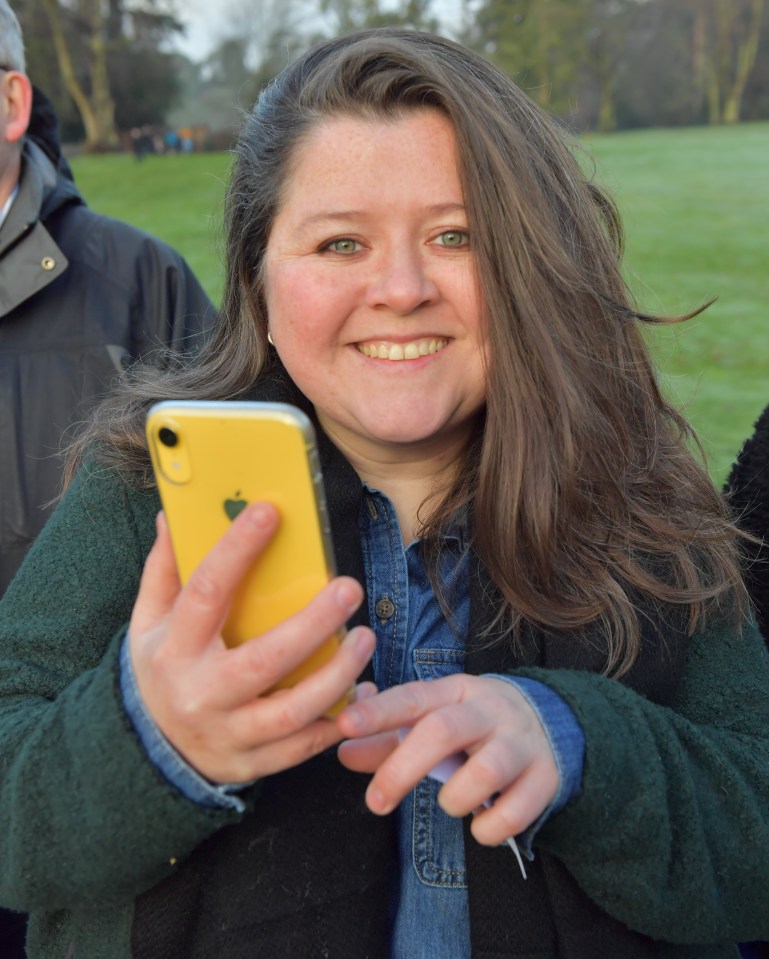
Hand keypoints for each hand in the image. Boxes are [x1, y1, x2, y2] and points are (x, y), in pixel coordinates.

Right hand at [129, 504, 374, 783]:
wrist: (151, 753)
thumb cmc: (161, 670)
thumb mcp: (148, 622)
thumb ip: (165, 570)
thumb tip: (173, 517)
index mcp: (173, 649)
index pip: (205, 592)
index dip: (237, 550)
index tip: (270, 512)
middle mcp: (201, 694)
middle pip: (264, 659)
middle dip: (313, 623)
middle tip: (350, 588)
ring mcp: (229, 734)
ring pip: (294, 710)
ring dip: (338, 674)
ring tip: (366, 638)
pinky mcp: (254, 763)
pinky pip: (305, 745)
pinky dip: (339, 718)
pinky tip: (362, 688)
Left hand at [336, 675, 558, 845]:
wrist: (550, 723)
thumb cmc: (474, 725)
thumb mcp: (434, 720)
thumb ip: (386, 738)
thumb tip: (342, 752)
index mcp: (455, 692)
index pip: (413, 696)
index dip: (378, 711)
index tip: (344, 725)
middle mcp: (489, 711)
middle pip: (443, 731)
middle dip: (403, 769)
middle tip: (376, 802)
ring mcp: (520, 743)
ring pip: (484, 771)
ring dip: (455, 799)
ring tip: (451, 803)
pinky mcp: (545, 777)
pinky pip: (515, 812)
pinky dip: (489, 829)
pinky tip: (481, 825)